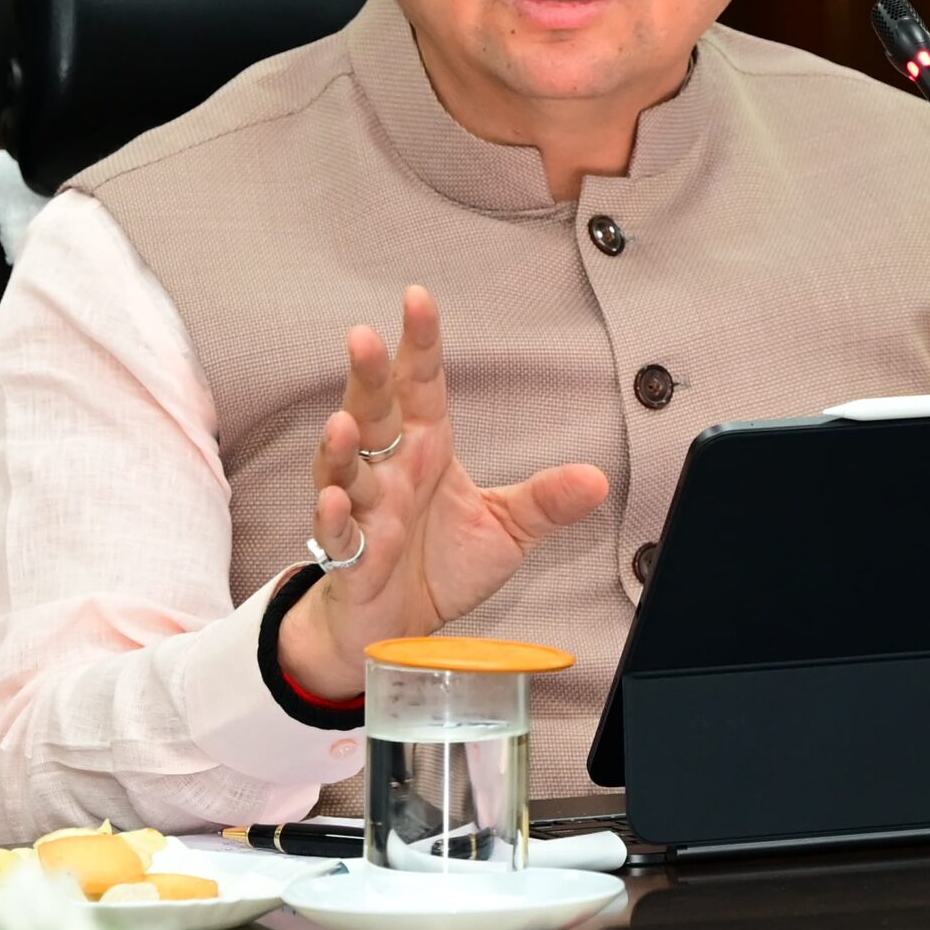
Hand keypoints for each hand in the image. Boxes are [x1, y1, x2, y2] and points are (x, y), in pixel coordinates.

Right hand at [276, 285, 609, 697]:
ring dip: (339, 447)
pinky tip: (335, 499)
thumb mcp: (505, 529)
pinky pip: (336, 532)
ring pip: (343, 468)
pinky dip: (333, 516)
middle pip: (371, 412)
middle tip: (361, 338)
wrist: (399, 631)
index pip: (420, 385)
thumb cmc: (440, 566)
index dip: (418, 343)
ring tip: (343, 424)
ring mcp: (364, 510)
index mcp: (425, 448)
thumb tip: (597, 478)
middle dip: (365, 377)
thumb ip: (545, 501)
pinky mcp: (348, 557)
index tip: (417, 298)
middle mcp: (388, 470)